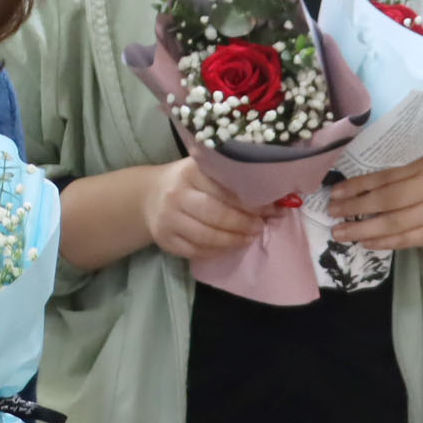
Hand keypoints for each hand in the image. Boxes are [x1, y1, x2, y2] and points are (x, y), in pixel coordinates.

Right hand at [143, 158, 266, 261]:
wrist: (148, 196)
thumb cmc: (187, 181)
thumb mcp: (204, 170)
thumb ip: (231, 180)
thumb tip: (273, 196)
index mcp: (190, 172)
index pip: (226, 190)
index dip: (252, 203)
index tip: (271, 210)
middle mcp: (176, 194)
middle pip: (217, 215)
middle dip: (244, 224)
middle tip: (260, 227)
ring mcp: (169, 219)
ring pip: (207, 237)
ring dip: (233, 240)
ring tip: (249, 238)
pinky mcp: (165, 240)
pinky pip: (196, 251)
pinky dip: (218, 251)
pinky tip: (230, 246)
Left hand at [327, 157, 422, 252]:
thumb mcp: (412, 171)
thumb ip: (387, 174)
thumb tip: (344, 188)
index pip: (384, 176)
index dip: (357, 185)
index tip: (334, 193)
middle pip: (388, 200)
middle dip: (356, 207)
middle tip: (332, 212)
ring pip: (393, 223)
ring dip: (362, 229)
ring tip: (339, 233)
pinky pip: (403, 240)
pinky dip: (381, 242)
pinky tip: (363, 242)